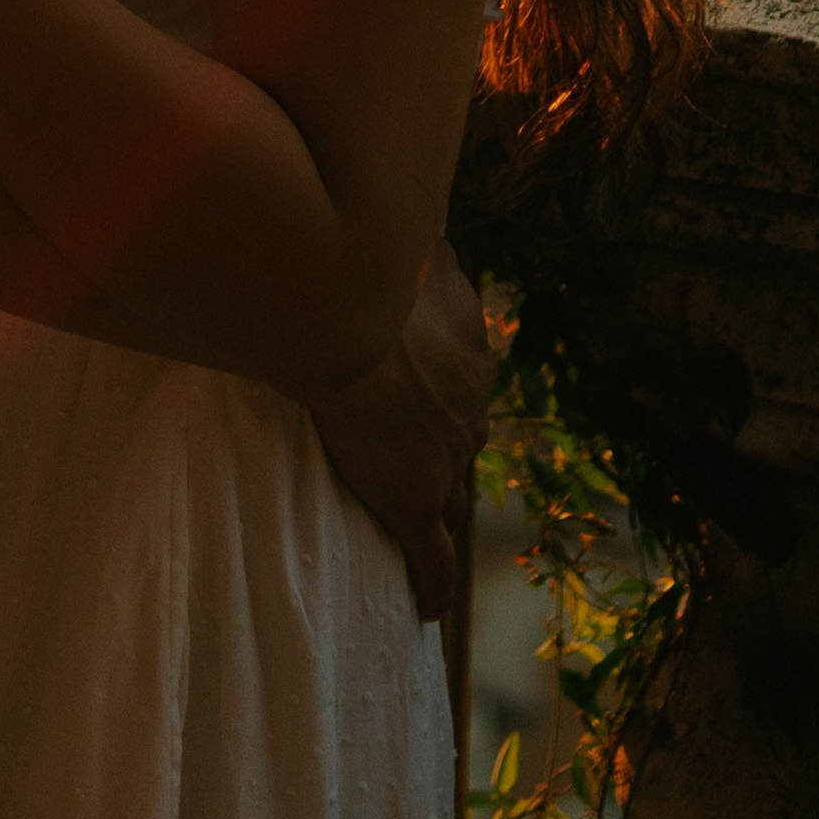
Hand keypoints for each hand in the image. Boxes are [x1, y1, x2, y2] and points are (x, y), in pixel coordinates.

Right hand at [306, 239, 494, 621]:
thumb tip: (421, 210)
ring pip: (454, 494)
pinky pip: (431, 556)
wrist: (348, 314)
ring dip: (444, 506)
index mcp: (467, 348)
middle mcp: (471, 404)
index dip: (446, 392)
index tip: (428, 395)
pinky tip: (428, 608)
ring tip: (427, 521)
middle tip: (423, 457)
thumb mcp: (407, 245)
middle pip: (465, 439)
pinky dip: (432, 583)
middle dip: (450, 448)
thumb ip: (416, 239)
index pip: (464, 379)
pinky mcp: (416, 501)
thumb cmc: (368, 272)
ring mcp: (448, 457)